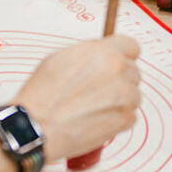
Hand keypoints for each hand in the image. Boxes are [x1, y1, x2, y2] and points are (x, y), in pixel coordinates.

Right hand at [15, 34, 140, 161]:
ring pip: (133, 95)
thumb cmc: (44, 94)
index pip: (132, 46)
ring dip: (120, 100)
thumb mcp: (63, 57)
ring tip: (93, 107)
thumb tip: (102, 55)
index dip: (123, 55)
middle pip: (133, 72)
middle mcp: (119, 71)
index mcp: (105, 52)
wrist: (37, 125)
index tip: (118, 62)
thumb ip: (91, 54)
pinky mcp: (125, 119)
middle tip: (97, 90)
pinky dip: (117, 119)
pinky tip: (96, 119)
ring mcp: (125, 96)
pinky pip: (130, 116)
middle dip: (119, 80)